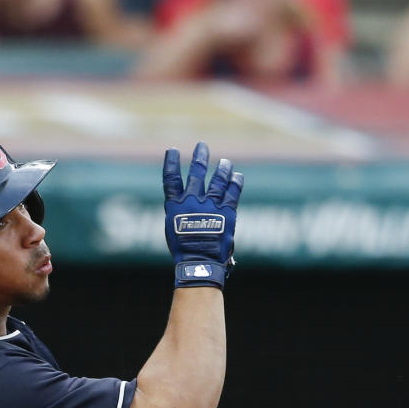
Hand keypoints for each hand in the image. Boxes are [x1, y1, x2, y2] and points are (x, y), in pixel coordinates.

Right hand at [163, 141, 243, 288]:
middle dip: (200, 157)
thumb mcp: (173, 231)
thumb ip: (179, 214)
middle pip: (197, 173)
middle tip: (201, 146)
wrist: (200, 262)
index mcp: (176, 207)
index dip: (171, 164)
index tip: (172, 150)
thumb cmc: (184, 251)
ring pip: (219, 179)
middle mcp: (193, 201)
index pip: (171, 180)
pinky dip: (235, 182)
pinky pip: (233, 191)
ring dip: (222, 169)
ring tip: (225, 162)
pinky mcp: (227, 211)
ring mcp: (211, 204)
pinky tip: (237, 175)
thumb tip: (185, 205)